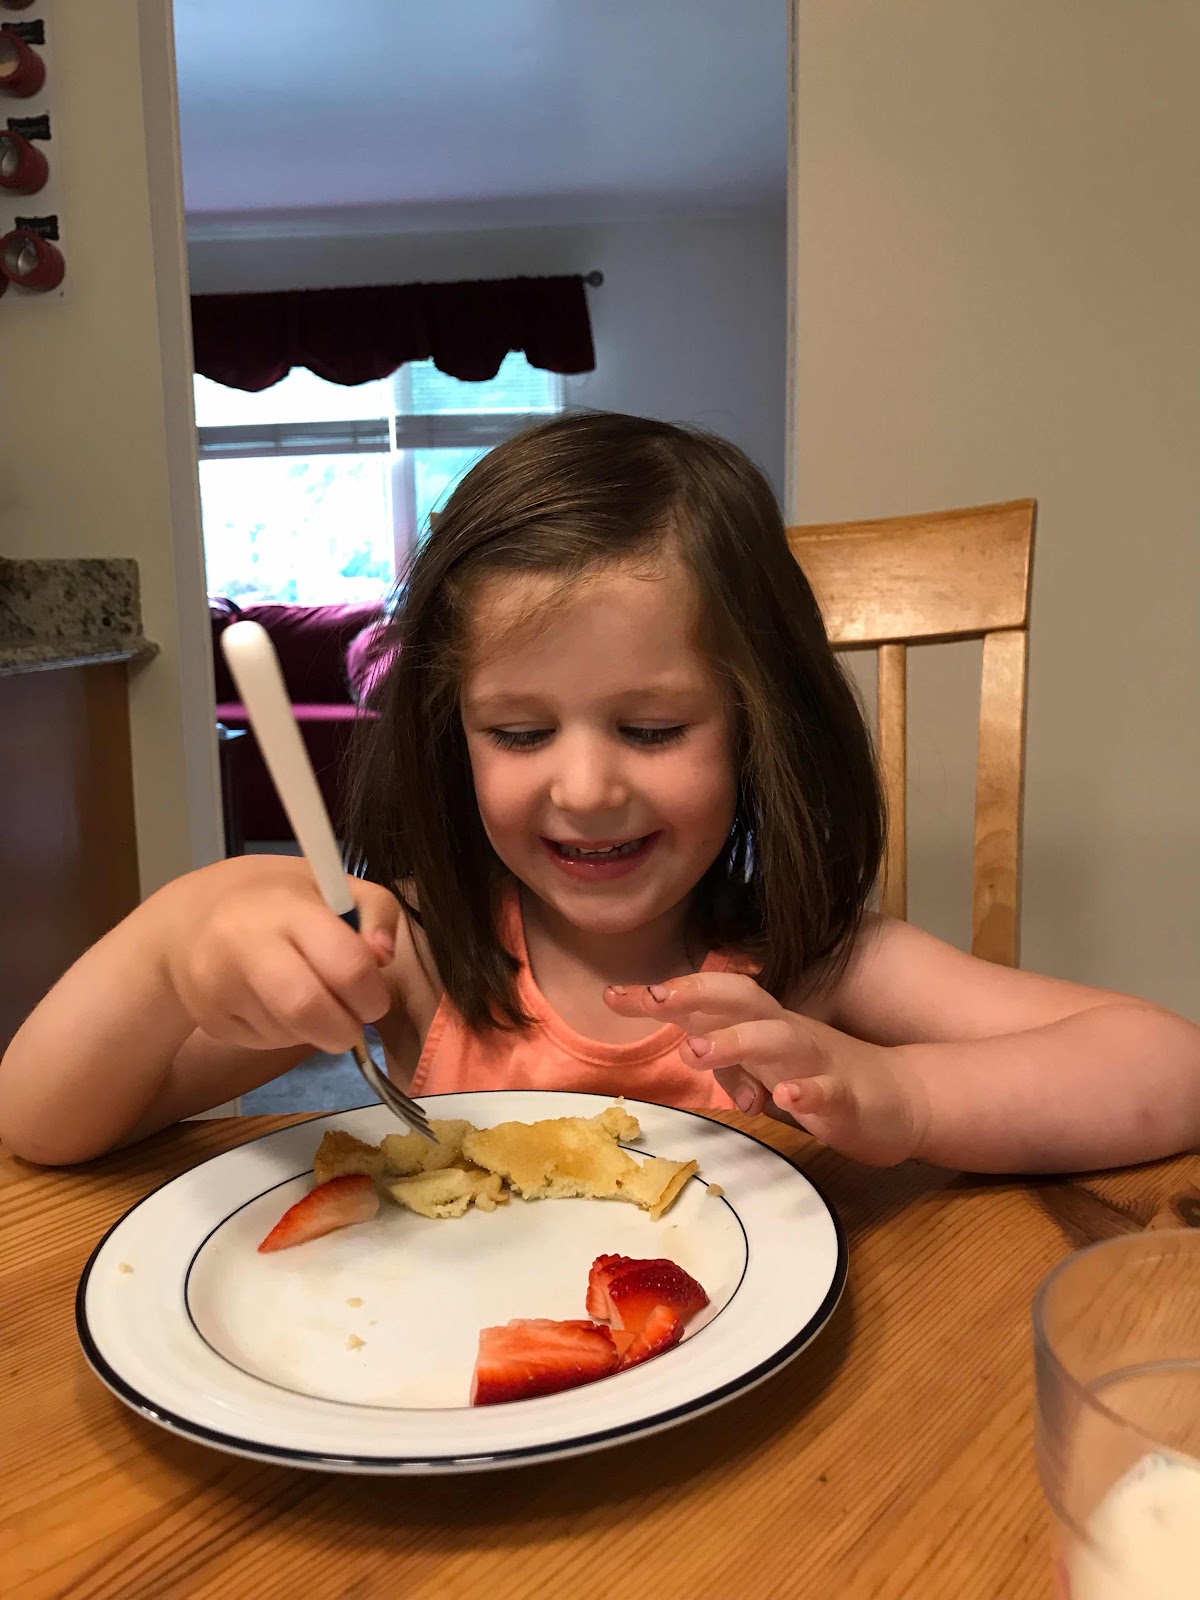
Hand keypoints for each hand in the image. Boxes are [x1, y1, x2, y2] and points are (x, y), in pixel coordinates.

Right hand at [153, 855, 402, 1054]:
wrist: (186, 920)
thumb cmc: (272, 899)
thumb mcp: (329, 884)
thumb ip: (375, 911)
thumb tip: (383, 957)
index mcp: (286, 906)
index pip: (345, 964)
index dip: (372, 992)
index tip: (373, 994)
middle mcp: (245, 945)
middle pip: (309, 1012)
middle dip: (345, 1028)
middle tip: (351, 1019)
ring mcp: (220, 987)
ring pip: (291, 1035)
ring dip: (315, 1029)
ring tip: (307, 995)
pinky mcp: (210, 1020)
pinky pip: (267, 1043)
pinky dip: (286, 1033)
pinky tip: (274, 1002)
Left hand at [604, 972, 926, 1166]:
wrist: (902, 1100)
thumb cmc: (822, 1078)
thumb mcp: (764, 1067)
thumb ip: (726, 1056)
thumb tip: (683, 1042)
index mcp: (764, 1023)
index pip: (712, 997)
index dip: (666, 994)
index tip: (612, 996)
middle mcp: (788, 1033)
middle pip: (742, 1001)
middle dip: (696, 996)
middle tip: (651, 999)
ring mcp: (819, 1063)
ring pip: (779, 1042)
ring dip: (737, 1043)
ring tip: (697, 1051)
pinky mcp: (848, 1100)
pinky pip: (827, 1093)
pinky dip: (806, 1092)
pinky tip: (785, 1097)